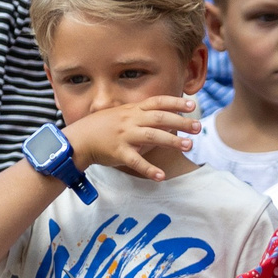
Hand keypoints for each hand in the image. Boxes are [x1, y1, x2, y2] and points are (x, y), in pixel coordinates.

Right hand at [62, 96, 200, 180]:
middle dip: (181, 121)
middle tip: (198, 127)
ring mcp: (125, 136)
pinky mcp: (119, 153)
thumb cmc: (102, 127)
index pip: (157, 102)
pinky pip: (136, 162)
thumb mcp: (122, 115)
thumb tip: (164, 120)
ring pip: (152, 136)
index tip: (192, 105)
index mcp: (132, 110)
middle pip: (160, 118)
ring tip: (189, 146)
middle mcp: (130, 120)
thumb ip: (142, 116)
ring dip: (172, 141)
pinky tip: (162, 176)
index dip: (175, 102)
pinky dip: (149, 170)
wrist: (79, 139)